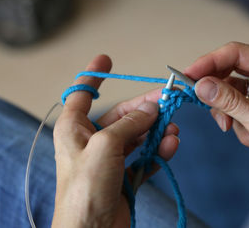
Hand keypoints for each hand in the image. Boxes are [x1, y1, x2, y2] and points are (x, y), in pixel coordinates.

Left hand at [52, 55, 179, 227]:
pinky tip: (170, 147)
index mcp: (74, 128)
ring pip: (138, 136)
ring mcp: (109, 159)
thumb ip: (130, 123)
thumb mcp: (106, 145)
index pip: (82, 93)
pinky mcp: (124, 175)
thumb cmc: (85, 188)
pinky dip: (158, 151)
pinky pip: (144, 156)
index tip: (106, 59)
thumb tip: (152, 108)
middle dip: (145, 108)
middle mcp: (91, 140)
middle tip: (168, 101)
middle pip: (122, 115)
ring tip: (174, 131)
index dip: (94, 75)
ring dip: (157, 132)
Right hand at [185, 42, 248, 226]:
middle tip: (200, 100)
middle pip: (231, 69)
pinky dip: (235, 119)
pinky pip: (237, 104)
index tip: (189, 74)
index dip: (209, 61)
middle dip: (217, 89)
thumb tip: (201, 85)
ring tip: (232, 127)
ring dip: (227, 110)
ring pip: (231, 89)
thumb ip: (228, 101)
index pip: (237, 52)